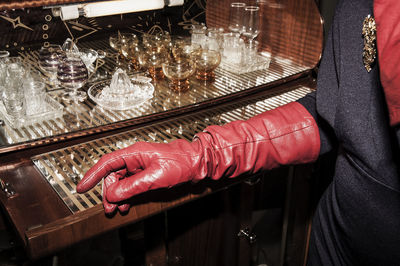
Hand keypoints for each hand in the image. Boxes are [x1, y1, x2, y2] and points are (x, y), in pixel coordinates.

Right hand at [77, 139, 203, 212]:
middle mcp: (135, 158)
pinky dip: (126, 195)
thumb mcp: (155, 177)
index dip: (92, 175)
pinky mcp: (145, 173)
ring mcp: (140, 165)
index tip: (82, 187)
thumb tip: (113, 194)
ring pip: (120, 181)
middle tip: (109, 208)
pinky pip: (130, 184)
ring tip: (117, 209)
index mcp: (135, 153)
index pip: (107, 163)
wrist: (196, 163)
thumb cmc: (180, 163)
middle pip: (112, 175)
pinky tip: (126, 204)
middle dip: (108, 192)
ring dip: (117, 196)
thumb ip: (132, 186)